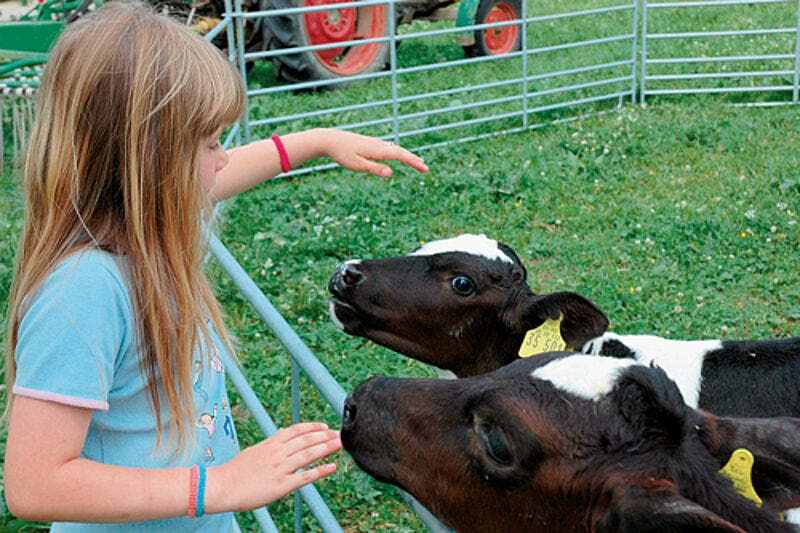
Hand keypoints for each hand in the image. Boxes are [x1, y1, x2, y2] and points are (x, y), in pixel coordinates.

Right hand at [206, 422, 341, 512]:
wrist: (222, 486)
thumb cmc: (235, 471)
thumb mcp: (254, 450)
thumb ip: (270, 443)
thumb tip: (281, 434)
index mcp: (271, 443)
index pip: (297, 430)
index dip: (313, 427)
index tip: (325, 426)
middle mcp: (278, 453)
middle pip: (307, 440)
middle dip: (326, 436)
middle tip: (340, 434)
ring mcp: (281, 468)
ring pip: (309, 454)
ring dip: (327, 448)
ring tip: (340, 444)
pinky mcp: (282, 485)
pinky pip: (305, 476)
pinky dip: (321, 471)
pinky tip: (332, 467)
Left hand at [323, 130, 428, 176]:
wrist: (329, 139)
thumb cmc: (342, 154)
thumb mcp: (357, 165)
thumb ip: (374, 169)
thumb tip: (390, 173)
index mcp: (378, 150)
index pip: (400, 156)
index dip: (413, 162)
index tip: (424, 168)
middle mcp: (379, 145)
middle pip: (400, 152)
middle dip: (413, 159)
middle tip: (425, 168)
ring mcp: (374, 143)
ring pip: (394, 149)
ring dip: (406, 155)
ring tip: (416, 161)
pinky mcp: (370, 143)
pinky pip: (388, 148)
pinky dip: (397, 153)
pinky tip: (396, 155)